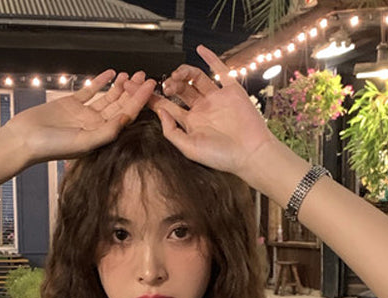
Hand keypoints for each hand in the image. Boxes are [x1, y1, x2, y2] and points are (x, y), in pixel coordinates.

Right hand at [7, 70, 155, 164]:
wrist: (24, 140)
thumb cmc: (51, 147)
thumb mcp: (83, 142)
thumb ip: (106, 132)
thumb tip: (126, 118)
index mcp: (101, 136)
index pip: (125, 116)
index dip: (139, 101)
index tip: (151, 88)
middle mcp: (95, 126)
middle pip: (120, 106)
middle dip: (133, 91)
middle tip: (145, 77)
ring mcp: (84, 114)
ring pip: (108, 98)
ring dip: (120, 86)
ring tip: (132, 75)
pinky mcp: (71, 104)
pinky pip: (90, 91)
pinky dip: (101, 82)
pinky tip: (111, 74)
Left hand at [150, 45, 278, 179]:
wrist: (250, 153)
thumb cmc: (222, 156)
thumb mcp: (189, 148)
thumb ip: (172, 131)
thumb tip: (160, 112)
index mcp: (191, 124)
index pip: (167, 107)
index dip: (152, 97)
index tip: (137, 89)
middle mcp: (202, 110)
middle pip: (180, 90)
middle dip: (169, 85)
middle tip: (166, 85)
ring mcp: (216, 99)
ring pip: (196, 79)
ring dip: (184, 73)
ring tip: (177, 75)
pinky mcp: (231, 91)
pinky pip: (219, 70)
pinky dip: (210, 58)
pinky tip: (200, 50)